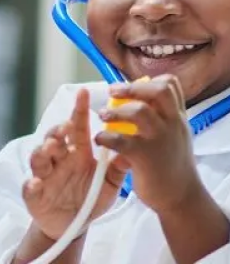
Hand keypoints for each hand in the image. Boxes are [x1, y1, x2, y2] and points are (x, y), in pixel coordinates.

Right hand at [23, 89, 126, 239]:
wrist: (73, 226)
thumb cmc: (90, 199)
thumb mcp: (110, 185)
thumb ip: (118, 169)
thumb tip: (132, 149)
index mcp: (78, 153)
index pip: (78, 127)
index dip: (79, 110)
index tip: (84, 92)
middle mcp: (59, 160)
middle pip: (53, 138)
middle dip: (57, 131)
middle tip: (65, 128)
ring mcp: (45, 175)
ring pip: (38, 157)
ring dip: (42, 151)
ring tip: (51, 148)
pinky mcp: (34, 194)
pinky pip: (29, 186)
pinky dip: (31, 184)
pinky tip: (36, 183)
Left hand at [95, 74, 200, 213]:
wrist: (180, 197)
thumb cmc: (171, 164)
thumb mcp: (174, 135)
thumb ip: (161, 116)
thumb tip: (140, 97)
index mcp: (176, 117)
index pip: (169, 85)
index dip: (149, 80)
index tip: (132, 85)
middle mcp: (172, 124)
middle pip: (159, 91)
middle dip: (132, 87)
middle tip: (113, 91)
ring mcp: (160, 140)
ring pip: (141, 112)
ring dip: (116, 110)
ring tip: (103, 116)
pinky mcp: (146, 158)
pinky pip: (123, 141)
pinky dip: (107, 137)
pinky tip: (100, 139)